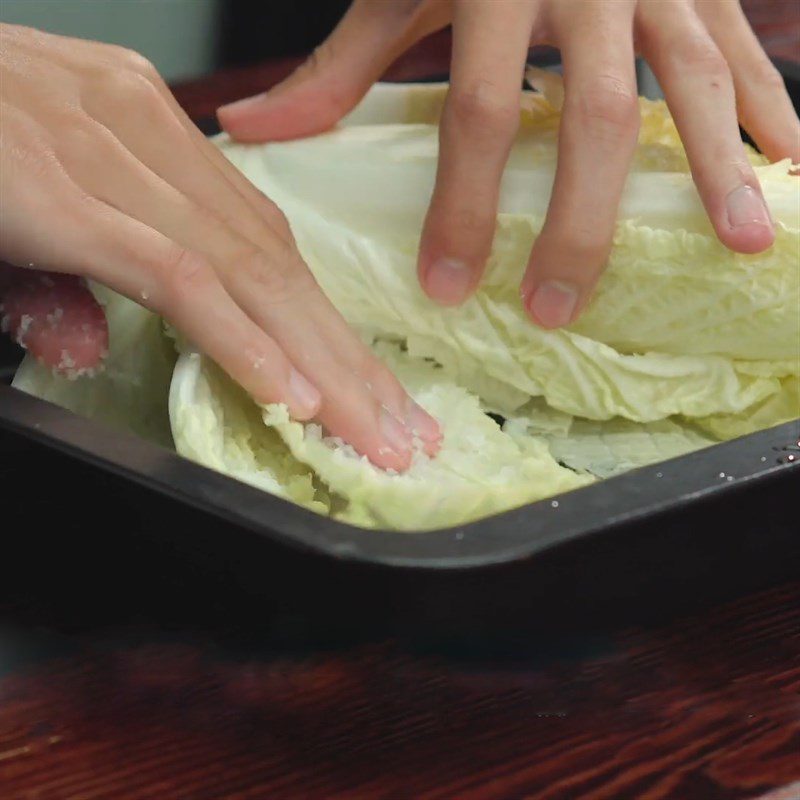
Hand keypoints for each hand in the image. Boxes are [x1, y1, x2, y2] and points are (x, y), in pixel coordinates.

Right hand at [0, 24, 439, 469]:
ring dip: (322, 364)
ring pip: (252, 275)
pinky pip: (177, 277)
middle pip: (279, 266)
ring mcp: (109, 157)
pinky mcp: (65, 193)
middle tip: (407, 430)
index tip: (371, 386)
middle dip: (351, 359)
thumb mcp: (15, 210)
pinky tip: (292, 395)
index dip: (327, 322)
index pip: (265, 243)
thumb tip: (85, 343)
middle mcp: (147, 133)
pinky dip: (241, 340)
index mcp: (146, 128)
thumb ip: (62, 279)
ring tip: (375, 434)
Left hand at [218, 0, 799, 327]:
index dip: (463, 206)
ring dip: (716, 169)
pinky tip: (786, 167)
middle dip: (577, 223)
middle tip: (555, 306)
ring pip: (694, 80)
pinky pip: (747, 48)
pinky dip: (771, 109)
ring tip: (737, 243)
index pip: (476, 113)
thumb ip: (338, 67)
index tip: (448, 285)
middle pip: (590, 117)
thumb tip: (253, 130)